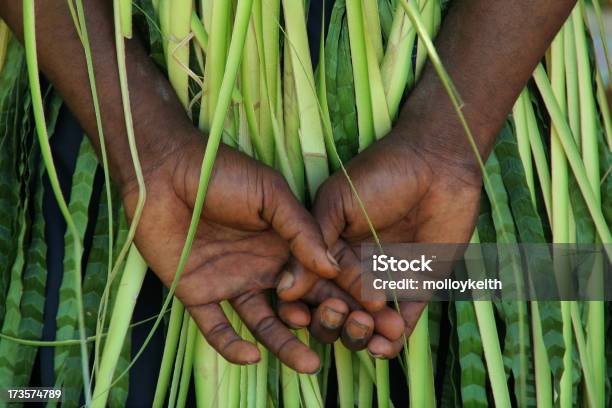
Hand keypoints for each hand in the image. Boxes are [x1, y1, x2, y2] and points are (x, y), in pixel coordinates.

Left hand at [121, 130, 338, 372]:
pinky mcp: (198, 293)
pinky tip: (253, 355)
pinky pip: (217, 327)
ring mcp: (231, 282)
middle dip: (330, 324)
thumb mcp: (269, 194)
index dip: (350, 293)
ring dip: (286, 344)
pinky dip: (232, 345)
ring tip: (310, 364)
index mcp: (283, 243)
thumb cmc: (220, 172)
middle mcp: (262, 267)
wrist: (163, 169)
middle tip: (359, 341)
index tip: (380, 311)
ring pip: (264, 322)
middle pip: (301, 304)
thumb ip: (300, 229)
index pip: (321, 275)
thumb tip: (334, 266)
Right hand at [278, 129, 481, 337]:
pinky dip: (394, 340)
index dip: (301, 307)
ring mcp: (386, 279)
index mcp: (331, 249)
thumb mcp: (337, 202)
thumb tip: (284, 289)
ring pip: (366, 323)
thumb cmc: (381, 173)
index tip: (296, 316)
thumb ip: (314, 243)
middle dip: (332, 322)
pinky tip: (385, 346)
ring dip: (360, 335)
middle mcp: (355, 269)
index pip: (311, 288)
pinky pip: (403, 320)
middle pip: (335, 310)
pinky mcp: (418, 286)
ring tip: (363, 328)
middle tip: (337, 312)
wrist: (436, 162)